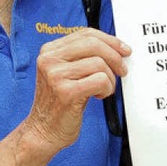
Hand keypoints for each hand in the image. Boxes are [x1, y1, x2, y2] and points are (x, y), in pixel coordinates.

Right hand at [27, 29, 130, 149]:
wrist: (43, 131)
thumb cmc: (59, 104)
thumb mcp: (66, 73)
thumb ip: (83, 57)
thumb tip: (115, 48)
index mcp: (49, 51)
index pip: (85, 33)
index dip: (109, 40)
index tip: (123, 49)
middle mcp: (49, 60)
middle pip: (93, 44)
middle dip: (115, 56)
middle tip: (122, 69)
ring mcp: (55, 75)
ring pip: (99, 63)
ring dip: (110, 78)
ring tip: (104, 89)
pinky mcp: (66, 91)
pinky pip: (100, 80)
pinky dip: (106, 88)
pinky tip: (98, 96)